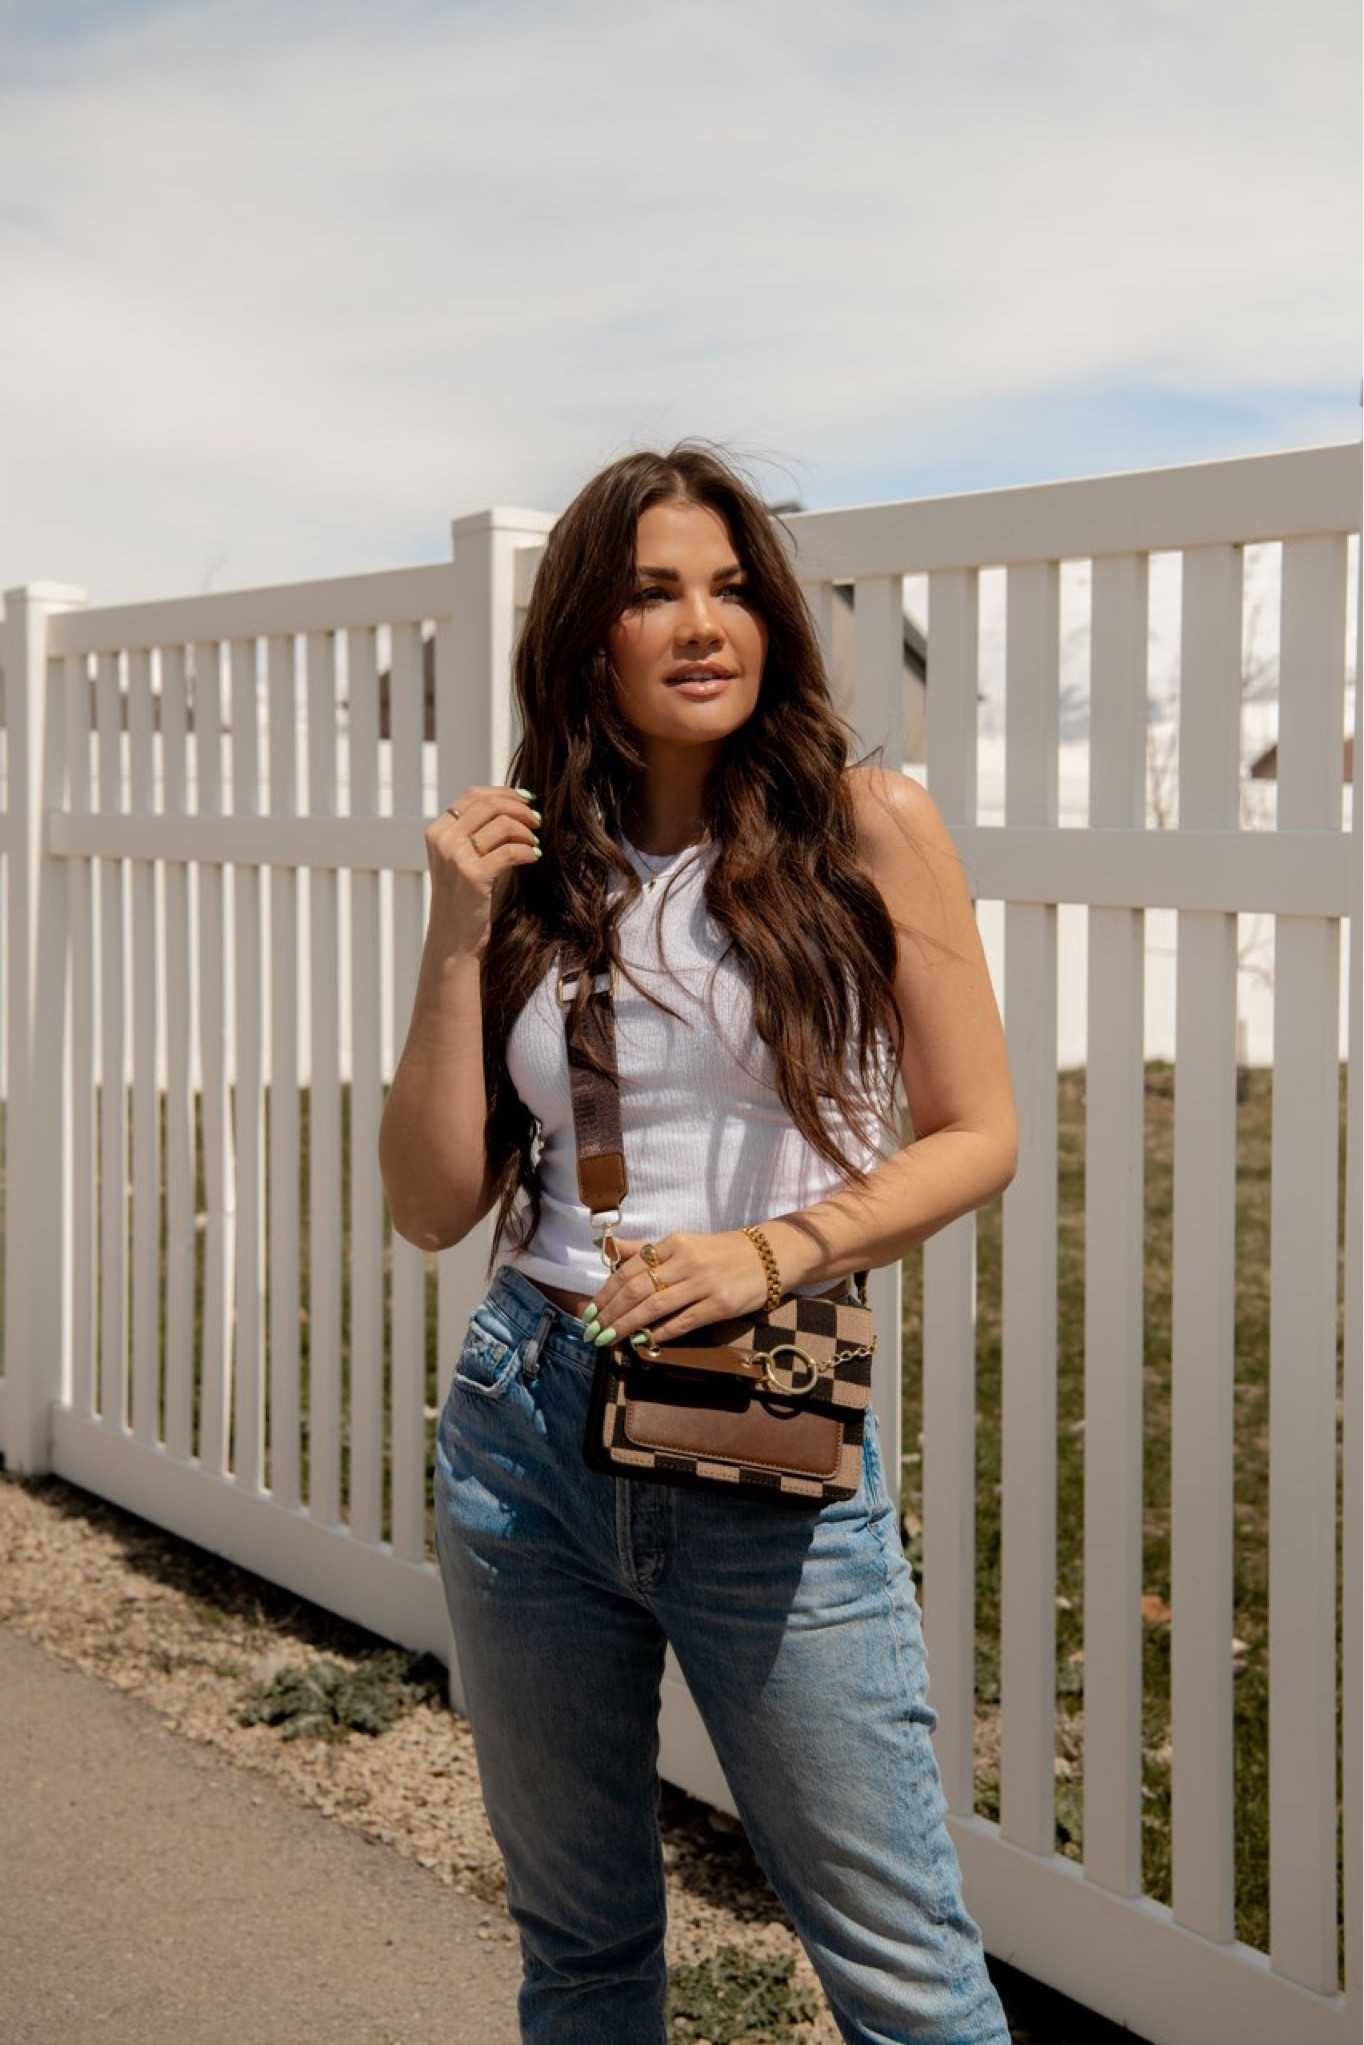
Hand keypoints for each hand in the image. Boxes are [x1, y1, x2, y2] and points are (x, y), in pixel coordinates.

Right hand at [423, 785, 539, 957]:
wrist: (453, 939)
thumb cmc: (463, 898)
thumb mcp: (461, 859)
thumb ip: (476, 832)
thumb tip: (514, 805)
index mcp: (437, 831)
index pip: (473, 795)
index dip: (503, 793)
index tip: (526, 800)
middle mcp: (443, 841)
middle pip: (489, 805)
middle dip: (519, 808)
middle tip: (537, 820)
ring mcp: (456, 858)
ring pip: (502, 825)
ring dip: (526, 831)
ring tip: (534, 842)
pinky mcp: (473, 877)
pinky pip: (511, 851)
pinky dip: (527, 851)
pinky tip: (533, 857)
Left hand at [585, 1231, 768, 1349]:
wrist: (769, 1256)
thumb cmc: (720, 1253)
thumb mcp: (682, 1244)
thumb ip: (645, 1250)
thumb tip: (606, 1247)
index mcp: (673, 1243)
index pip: (629, 1268)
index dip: (606, 1292)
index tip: (589, 1311)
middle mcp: (685, 1261)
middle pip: (637, 1288)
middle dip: (610, 1312)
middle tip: (592, 1330)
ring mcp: (703, 1283)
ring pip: (655, 1306)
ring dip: (626, 1325)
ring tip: (608, 1339)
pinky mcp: (719, 1304)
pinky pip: (683, 1321)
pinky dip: (660, 1332)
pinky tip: (643, 1341)